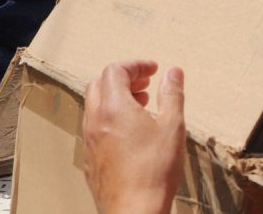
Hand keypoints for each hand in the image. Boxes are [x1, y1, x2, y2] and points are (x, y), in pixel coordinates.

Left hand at [83, 60, 185, 213]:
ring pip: (95, 106)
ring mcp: (89, 141)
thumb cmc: (154, 171)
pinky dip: (110, 118)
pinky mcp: (90, 159)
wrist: (134, 212)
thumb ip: (172, 95)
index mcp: (113, 107)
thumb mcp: (173, 127)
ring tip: (142, 107)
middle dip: (123, 78)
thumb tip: (174, 72)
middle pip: (99, 83)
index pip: (115, 70)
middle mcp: (95, 121)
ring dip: (116, 98)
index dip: (135, 65)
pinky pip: (94, 127)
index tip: (154, 70)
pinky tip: (131, 133)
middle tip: (146, 85)